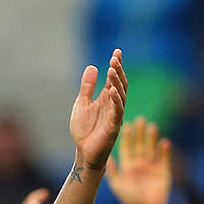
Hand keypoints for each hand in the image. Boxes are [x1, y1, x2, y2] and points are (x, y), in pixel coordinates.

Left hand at [69, 50, 126, 168]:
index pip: (113, 79)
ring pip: (121, 95)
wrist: (84, 152)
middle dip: (118, 70)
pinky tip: (113, 90)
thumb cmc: (84, 130)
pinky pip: (117, 111)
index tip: (117, 51)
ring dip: (117, 82)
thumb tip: (92, 67)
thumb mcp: (82, 104)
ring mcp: (115, 115)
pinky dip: (116, 100)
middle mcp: (113, 105)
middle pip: (120, 84)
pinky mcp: (114, 126)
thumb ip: (87, 87)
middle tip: (115, 57)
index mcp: (106, 98)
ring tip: (113, 68)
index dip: (116, 65)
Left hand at [106, 117, 171, 203]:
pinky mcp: (164, 172)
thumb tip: (107, 158)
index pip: (127, 148)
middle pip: (140, 145)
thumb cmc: (129, 200)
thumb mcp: (117, 185)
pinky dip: (164, 151)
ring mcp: (152, 167)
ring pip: (152, 149)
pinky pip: (164, 159)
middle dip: (140, 133)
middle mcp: (140, 164)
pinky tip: (164, 142)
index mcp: (128, 166)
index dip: (126, 138)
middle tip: (139, 120)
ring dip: (152, 138)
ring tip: (151, 126)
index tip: (125, 125)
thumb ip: (113, 172)